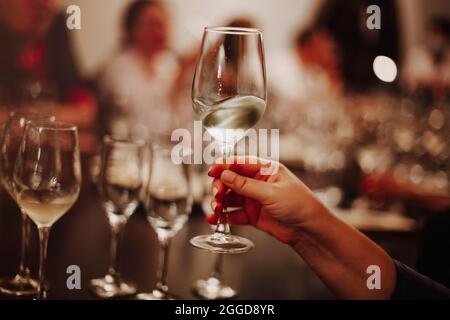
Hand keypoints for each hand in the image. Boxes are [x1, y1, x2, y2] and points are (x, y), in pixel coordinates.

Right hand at [207, 156, 326, 245]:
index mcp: (266, 170)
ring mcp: (254, 199)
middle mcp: (258, 182)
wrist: (309, 230)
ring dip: (220, 202)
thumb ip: (245, 185)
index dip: (224, 166)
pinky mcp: (252, 215)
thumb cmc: (300, 205)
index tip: (211, 171)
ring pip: (230, 197)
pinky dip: (223, 216)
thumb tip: (225, 175)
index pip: (240, 163)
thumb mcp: (271, 193)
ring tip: (216, 209)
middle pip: (231, 180)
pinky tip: (215, 219)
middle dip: (220, 186)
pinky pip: (233, 214)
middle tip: (217, 195)